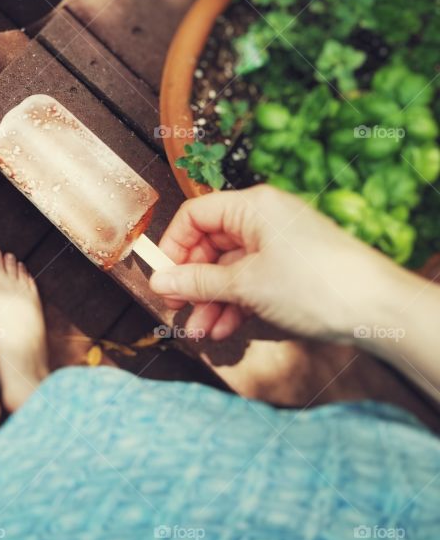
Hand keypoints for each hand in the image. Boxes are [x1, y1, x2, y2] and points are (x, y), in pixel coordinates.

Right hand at [150, 185, 403, 342]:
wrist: (379, 311)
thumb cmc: (315, 285)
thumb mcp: (245, 284)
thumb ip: (198, 281)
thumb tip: (159, 280)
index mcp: (252, 207)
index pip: (195, 216)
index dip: (173, 246)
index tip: (162, 278)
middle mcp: (263, 220)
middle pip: (210, 246)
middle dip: (193, 282)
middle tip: (178, 311)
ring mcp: (278, 245)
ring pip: (229, 269)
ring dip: (211, 301)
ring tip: (200, 332)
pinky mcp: (290, 270)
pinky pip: (250, 282)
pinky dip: (235, 304)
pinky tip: (224, 330)